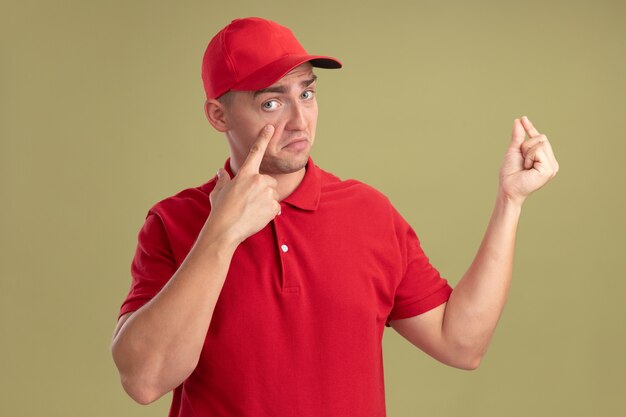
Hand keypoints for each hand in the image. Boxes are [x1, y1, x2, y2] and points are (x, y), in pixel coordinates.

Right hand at [207, 125, 280, 243]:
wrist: (226, 230)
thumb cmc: (220, 210)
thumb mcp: (218, 192)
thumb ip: (223, 179)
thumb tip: (220, 172)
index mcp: (245, 174)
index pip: (256, 151)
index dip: (263, 138)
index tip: (270, 127)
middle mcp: (259, 181)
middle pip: (269, 181)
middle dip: (263, 189)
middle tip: (250, 201)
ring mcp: (267, 194)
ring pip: (272, 195)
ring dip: (265, 201)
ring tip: (251, 210)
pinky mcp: (274, 206)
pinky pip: (276, 207)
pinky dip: (269, 212)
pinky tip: (257, 217)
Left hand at [499, 116, 558, 203]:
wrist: (507, 188)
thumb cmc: (510, 173)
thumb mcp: (514, 151)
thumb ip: (518, 136)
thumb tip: (519, 120)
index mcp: (544, 158)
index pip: (540, 138)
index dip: (531, 128)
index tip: (523, 119)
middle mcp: (551, 162)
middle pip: (542, 138)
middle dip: (526, 146)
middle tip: (522, 160)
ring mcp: (552, 166)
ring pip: (541, 143)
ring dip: (527, 152)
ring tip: (525, 166)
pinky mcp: (550, 169)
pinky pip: (539, 151)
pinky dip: (529, 157)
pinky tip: (528, 168)